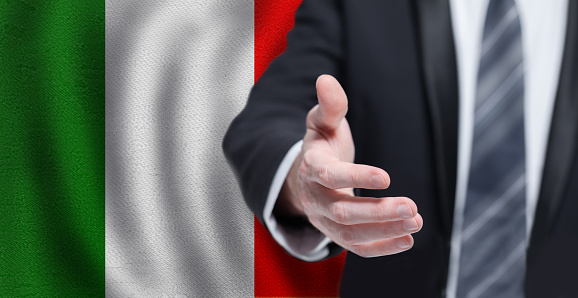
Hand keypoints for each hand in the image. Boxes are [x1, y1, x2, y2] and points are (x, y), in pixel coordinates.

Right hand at [277, 74, 422, 257]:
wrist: (307, 177)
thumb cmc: (321, 146)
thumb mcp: (322, 122)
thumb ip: (329, 105)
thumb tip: (326, 79)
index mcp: (312, 167)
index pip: (330, 176)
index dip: (356, 177)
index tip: (386, 178)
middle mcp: (315, 198)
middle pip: (342, 212)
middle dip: (377, 212)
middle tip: (412, 206)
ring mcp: (324, 220)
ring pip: (351, 234)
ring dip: (384, 231)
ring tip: (417, 222)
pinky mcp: (336, 234)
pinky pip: (356, 247)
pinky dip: (381, 248)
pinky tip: (407, 240)